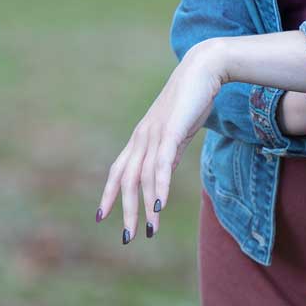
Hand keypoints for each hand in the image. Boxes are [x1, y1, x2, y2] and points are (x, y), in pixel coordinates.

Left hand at [96, 41, 224, 244]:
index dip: (108, 193)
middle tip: (127, 237)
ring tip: (150, 231)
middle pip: (126, 179)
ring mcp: (155, 134)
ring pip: (143, 177)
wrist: (204, 68)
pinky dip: (158, 187)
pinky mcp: (171, 131)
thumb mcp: (178, 131)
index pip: (118, 170)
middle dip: (125, 210)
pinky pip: (161, 164)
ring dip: (145, 207)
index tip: (101, 217)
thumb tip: (163, 175)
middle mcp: (143, 137)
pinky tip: (159, 206)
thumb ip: (169, 153)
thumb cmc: (193, 98)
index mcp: (142, 137)